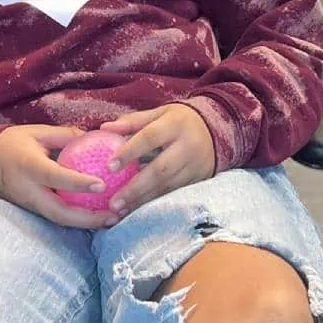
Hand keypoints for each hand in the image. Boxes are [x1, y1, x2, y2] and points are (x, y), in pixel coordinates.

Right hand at [0, 126, 118, 229]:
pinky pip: (57, 217)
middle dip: (88, 218)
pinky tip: (96, 216)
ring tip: (112, 219)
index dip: (79, 182)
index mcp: (29, 166)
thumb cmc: (12, 143)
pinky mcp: (33, 210)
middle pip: (60, 212)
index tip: (102, 184)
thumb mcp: (37, 132)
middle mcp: (30, 191)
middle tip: (114, 215)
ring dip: (86, 223)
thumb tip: (93, 136)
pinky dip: (77, 219)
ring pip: (60, 220)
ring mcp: (30, 204)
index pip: (56, 177)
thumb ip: (65, 135)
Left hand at [99, 104, 215, 214]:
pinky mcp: (199, 180)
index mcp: (175, 124)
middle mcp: (187, 146)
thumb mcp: (159, 113)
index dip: (129, 151)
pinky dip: (155, 202)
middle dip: (135, 187)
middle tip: (113, 201)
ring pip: (168, 186)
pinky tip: (137, 210)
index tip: (109, 166)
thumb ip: (132, 121)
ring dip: (143, 200)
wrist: (217, 129)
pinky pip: (174, 193)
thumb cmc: (179, 120)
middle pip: (160, 169)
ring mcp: (195, 166)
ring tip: (121, 210)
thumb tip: (104, 128)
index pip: (149, 138)